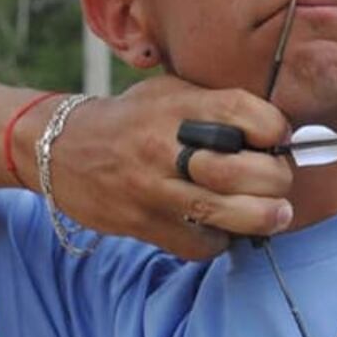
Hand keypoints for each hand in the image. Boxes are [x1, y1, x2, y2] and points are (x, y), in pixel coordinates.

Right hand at [25, 78, 295, 259]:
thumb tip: (279, 130)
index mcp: (178, 106)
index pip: (247, 114)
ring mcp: (152, 188)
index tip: (278, 139)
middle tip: (278, 183)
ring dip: (263, 217)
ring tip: (274, 214)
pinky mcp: (143, 224)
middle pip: (246, 171)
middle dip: (276, 180)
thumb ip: (218, 106)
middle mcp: (165, 146)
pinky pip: (200, 244)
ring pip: (228, 213)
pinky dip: (219, 240)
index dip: (275, 130)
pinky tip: (220, 227)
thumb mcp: (170, 92)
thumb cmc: (131, 119)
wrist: (57, 147)